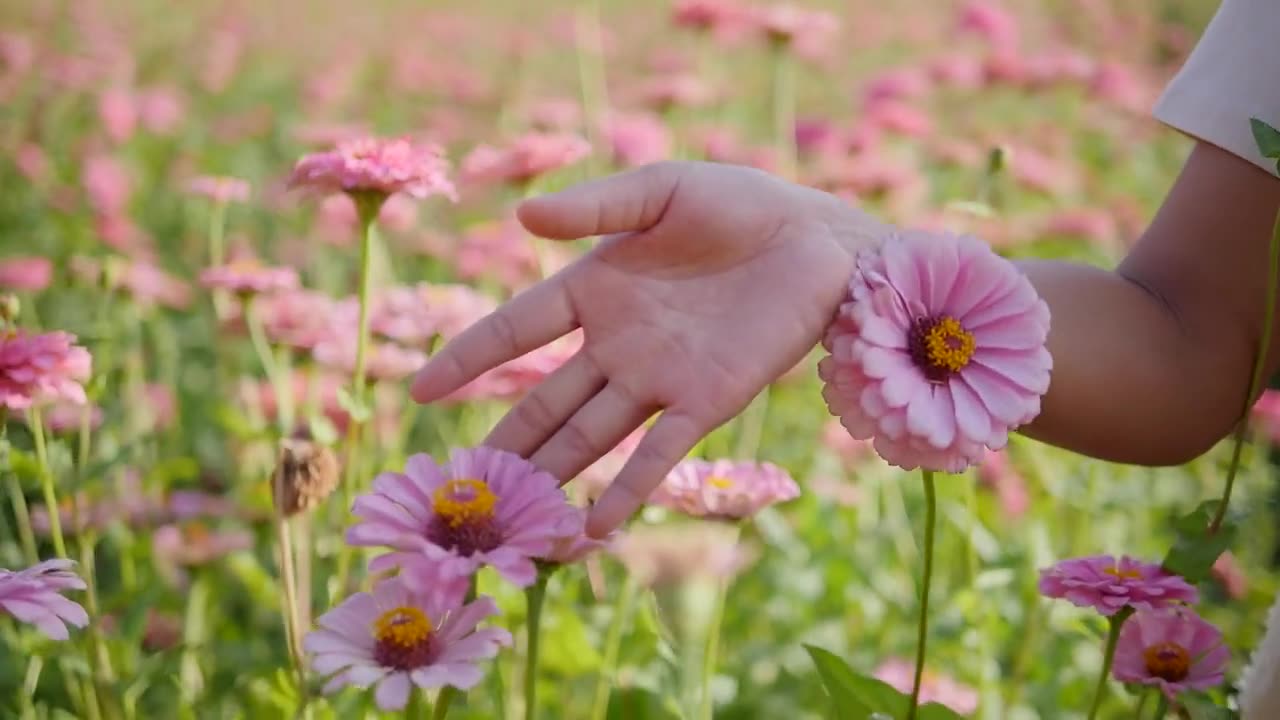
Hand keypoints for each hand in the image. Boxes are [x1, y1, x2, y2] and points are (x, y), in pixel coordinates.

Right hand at [411, 161, 887, 535]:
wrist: (820, 241)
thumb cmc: (740, 206)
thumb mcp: (661, 192)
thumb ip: (595, 208)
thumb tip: (521, 216)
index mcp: (596, 289)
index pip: (516, 328)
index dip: (469, 357)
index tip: (421, 390)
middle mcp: (617, 344)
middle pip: (544, 400)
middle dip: (505, 440)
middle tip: (461, 484)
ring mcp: (657, 378)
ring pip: (588, 435)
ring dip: (551, 473)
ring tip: (510, 515)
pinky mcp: (704, 402)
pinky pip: (656, 453)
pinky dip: (625, 490)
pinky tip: (592, 529)